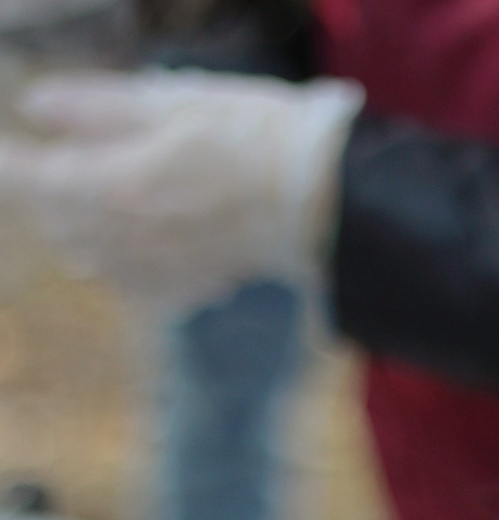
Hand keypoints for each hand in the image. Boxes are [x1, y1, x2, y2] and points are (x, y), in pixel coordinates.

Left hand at [0, 69, 363, 305]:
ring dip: (79, 228)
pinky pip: (129, 282)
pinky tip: (136, 239)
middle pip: (57, 222)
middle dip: (45, 194)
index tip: (5, 149)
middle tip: (48, 166)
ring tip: (93, 196)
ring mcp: (156, 273)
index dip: (11, 164)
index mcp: (116, 186)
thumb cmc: (251, 137)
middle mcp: (127, 241)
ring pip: (88, 256)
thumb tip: (36, 107)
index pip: (34, 181)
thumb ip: (97, 108)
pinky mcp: (186, 292)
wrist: (320, 200)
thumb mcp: (171, 102)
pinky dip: (118, 260)